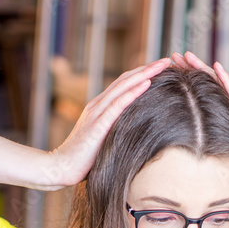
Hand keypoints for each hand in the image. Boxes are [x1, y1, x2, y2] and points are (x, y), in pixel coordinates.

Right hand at [42, 58, 171, 188]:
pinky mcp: (97, 125)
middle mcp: (98, 105)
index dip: (141, 75)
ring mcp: (96, 113)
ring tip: (161, 66)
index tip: (159, 70)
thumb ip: (114, 132)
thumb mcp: (102, 141)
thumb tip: (133, 134)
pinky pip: (118, 104)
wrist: (62, 167)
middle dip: (146, 69)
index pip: (123, 85)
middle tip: (166, 60)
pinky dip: (133, 92)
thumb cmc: (83, 160)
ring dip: (144, 74)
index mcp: (99, 108)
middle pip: (125, 80)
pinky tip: (147, 83)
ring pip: (123, 87)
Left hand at [170, 51, 228, 181]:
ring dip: (202, 68)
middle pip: (208, 82)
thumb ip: (216, 142)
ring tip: (187, 55)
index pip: (205, 92)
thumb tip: (195, 148)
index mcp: (226, 113)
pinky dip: (225, 79)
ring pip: (218, 83)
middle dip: (190, 69)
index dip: (189, 81)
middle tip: (173, 56)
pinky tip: (217, 66)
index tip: (173, 72)